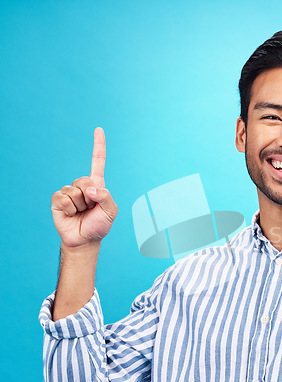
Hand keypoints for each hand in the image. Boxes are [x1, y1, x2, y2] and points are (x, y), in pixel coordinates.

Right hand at [51, 128, 117, 249]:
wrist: (85, 240)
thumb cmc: (100, 225)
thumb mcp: (111, 212)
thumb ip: (106, 197)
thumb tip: (90, 188)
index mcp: (97, 185)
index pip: (97, 162)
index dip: (98, 146)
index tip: (99, 129)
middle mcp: (82, 185)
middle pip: (85, 180)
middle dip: (90, 197)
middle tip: (90, 209)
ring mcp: (69, 192)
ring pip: (75, 191)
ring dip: (80, 205)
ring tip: (81, 213)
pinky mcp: (58, 200)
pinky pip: (64, 198)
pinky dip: (70, 208)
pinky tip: (71, 214)